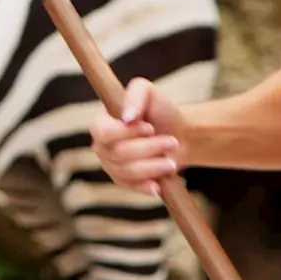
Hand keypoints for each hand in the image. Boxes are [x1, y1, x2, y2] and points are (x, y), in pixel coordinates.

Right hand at [89, 77, 187, 196]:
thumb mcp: (149, 93)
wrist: (178, 135)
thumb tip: (127, 117)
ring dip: (154, 166)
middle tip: (172, 142)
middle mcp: (102, 145)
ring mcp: (111, 164)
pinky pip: (131, 186)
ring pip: (128, 171)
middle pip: (119, 152)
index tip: (150, 127)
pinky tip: (158, 184)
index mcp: (102, 122)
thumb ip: (136, 95)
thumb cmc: (160, 111)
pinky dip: (146, 186)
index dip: (126, 132)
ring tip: (172, 162)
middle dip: (150, 148)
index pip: (103, 131)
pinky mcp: (123, 181)